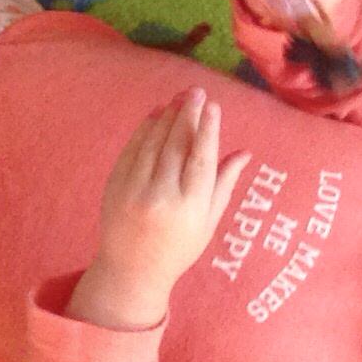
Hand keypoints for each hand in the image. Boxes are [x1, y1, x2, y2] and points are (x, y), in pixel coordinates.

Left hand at [71, 90, 253, 331]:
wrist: (132, 270)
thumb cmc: (178, 248)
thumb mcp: (208, 223)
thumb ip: (224, 185)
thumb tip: (245, 153)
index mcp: (190, 207)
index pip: (201, 160)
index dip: (208, 130)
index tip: (214, 107)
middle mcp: (162, 197)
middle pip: (177, 146)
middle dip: (188, 115)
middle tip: (196, 92)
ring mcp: (135, 190)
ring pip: (154, 144)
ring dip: (167, 117)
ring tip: (179, 98)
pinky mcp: (115, 186)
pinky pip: (132, 150)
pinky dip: (144, 130)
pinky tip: (155, 114)